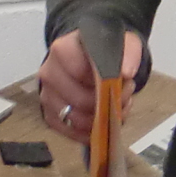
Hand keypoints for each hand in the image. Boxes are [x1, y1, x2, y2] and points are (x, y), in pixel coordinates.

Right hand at [37, 28, 144, 143]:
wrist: (88, 59)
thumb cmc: (104, 53)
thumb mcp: (123, 45)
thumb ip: (128, 55)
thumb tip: (125, 72)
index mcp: (63, 50)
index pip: (80, 72)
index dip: (104, 82)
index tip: (120, 82)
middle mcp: (49, 72)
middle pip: (78, 99)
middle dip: (105, 104)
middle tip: (123, 98)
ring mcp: (47, 95)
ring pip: (74, 118)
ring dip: (99, 120)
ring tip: (114, 108)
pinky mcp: (49, 114)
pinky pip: (68, 130)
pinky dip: (89, 131)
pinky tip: (102, 121)